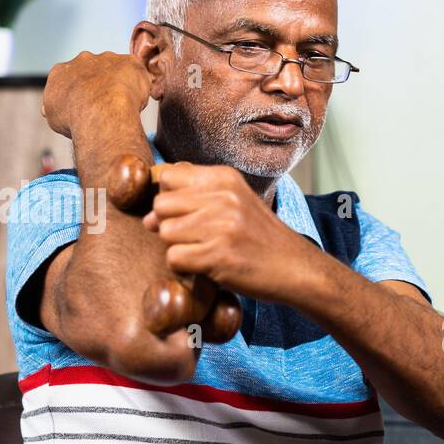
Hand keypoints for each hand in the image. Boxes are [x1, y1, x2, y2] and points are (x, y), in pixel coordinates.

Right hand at [42, 51, 150, 139]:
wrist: (101, 114)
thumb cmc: (75, 119)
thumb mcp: (53, 118)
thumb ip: (52, 109)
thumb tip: (46, 110)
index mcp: (61, 71)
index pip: (70, 80)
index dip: (80, 96)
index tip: (88, 109)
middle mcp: (82, 60)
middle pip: (93, 71)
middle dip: (100, 86)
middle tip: (108, 108)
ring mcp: (107, 59)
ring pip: (116, 70)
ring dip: (120, 84)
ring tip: (124, 106)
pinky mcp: (130, 62)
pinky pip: (137, 72)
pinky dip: (139, 84)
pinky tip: (137, 100)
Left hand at [142, 163, 322, 304]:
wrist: (296, 268)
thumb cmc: (261, 239)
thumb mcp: (235, 202)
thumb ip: (195, 198)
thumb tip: (147, 217)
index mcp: (224, 177)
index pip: (168, 176)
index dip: (169, 198)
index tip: (187, 215)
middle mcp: (222, 196)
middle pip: (161, 205)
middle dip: (170, 225)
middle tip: (197, 238)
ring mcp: (221, 225)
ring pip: (165, 233)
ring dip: (179, 248)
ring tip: (206, 252)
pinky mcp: (219, 254)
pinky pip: (175, 258)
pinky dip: (186, 268)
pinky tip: (208, 267)